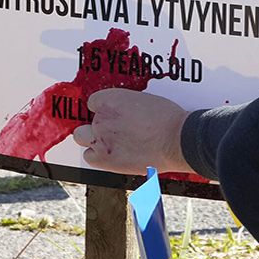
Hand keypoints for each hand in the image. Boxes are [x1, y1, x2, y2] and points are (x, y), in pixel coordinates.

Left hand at [70, 89, 193, 175]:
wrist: (177, 141)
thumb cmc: (167, 120)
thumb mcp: (145, 101)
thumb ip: (127, 106)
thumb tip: (125, 113)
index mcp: (110, 99)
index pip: (94, 102)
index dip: (103, 109)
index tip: (112, 115)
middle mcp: (101, 118)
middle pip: (86, 119)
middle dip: (95, 125)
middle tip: (110, 130)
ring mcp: (101, 138)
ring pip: (82, 137)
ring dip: (92, 139)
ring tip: (108, 143)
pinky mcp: (105, 158)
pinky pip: (89, 157)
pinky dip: (97, 157)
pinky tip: (110, 156)